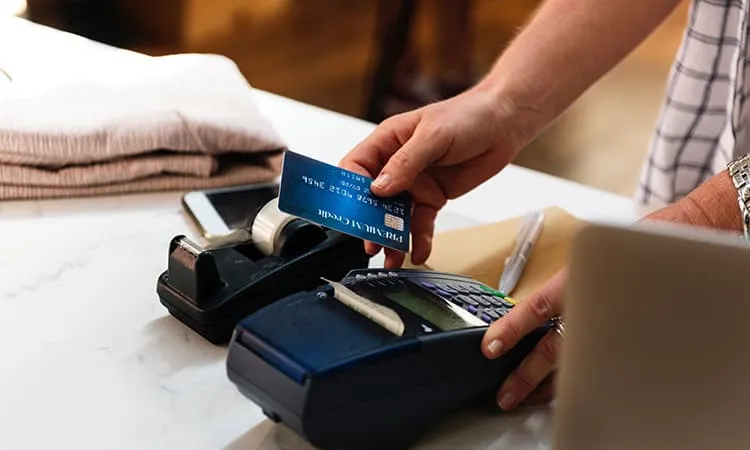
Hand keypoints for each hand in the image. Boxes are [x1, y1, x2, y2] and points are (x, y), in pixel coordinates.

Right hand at [339, 90, 524, 267]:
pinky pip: (421, 222)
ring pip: (394, 216)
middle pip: (372, 198)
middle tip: (370, 242)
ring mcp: (414, 183)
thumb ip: (405, 163)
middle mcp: (396, 164)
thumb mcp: (433, 136)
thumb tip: (378, 188)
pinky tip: (418, 252)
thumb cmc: (467, 116)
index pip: (356, 167)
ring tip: (390, 256)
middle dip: (369, 221)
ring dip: (391, 237)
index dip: (349, 190)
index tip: (353, 211)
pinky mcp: (432, 197)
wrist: (504, 124)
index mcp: (387, 141)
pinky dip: (419, 239)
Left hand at [479, 191, 732, 410]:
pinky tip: (562, 387)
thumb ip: (557, 288)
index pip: (537, 308)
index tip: (491, 346)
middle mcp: (591, 305)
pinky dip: (577, 376)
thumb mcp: (582, 258)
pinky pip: (595, 363)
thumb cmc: (623, 250)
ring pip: (574, 362)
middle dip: (526, 375)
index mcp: (577, 280)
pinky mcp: (623, 337)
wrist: (672, 247)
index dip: (512, 328)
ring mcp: (609, 324)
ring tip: (527, 397)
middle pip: (553, 348)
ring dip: (548, 384)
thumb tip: (522, 316)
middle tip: (505, 393)